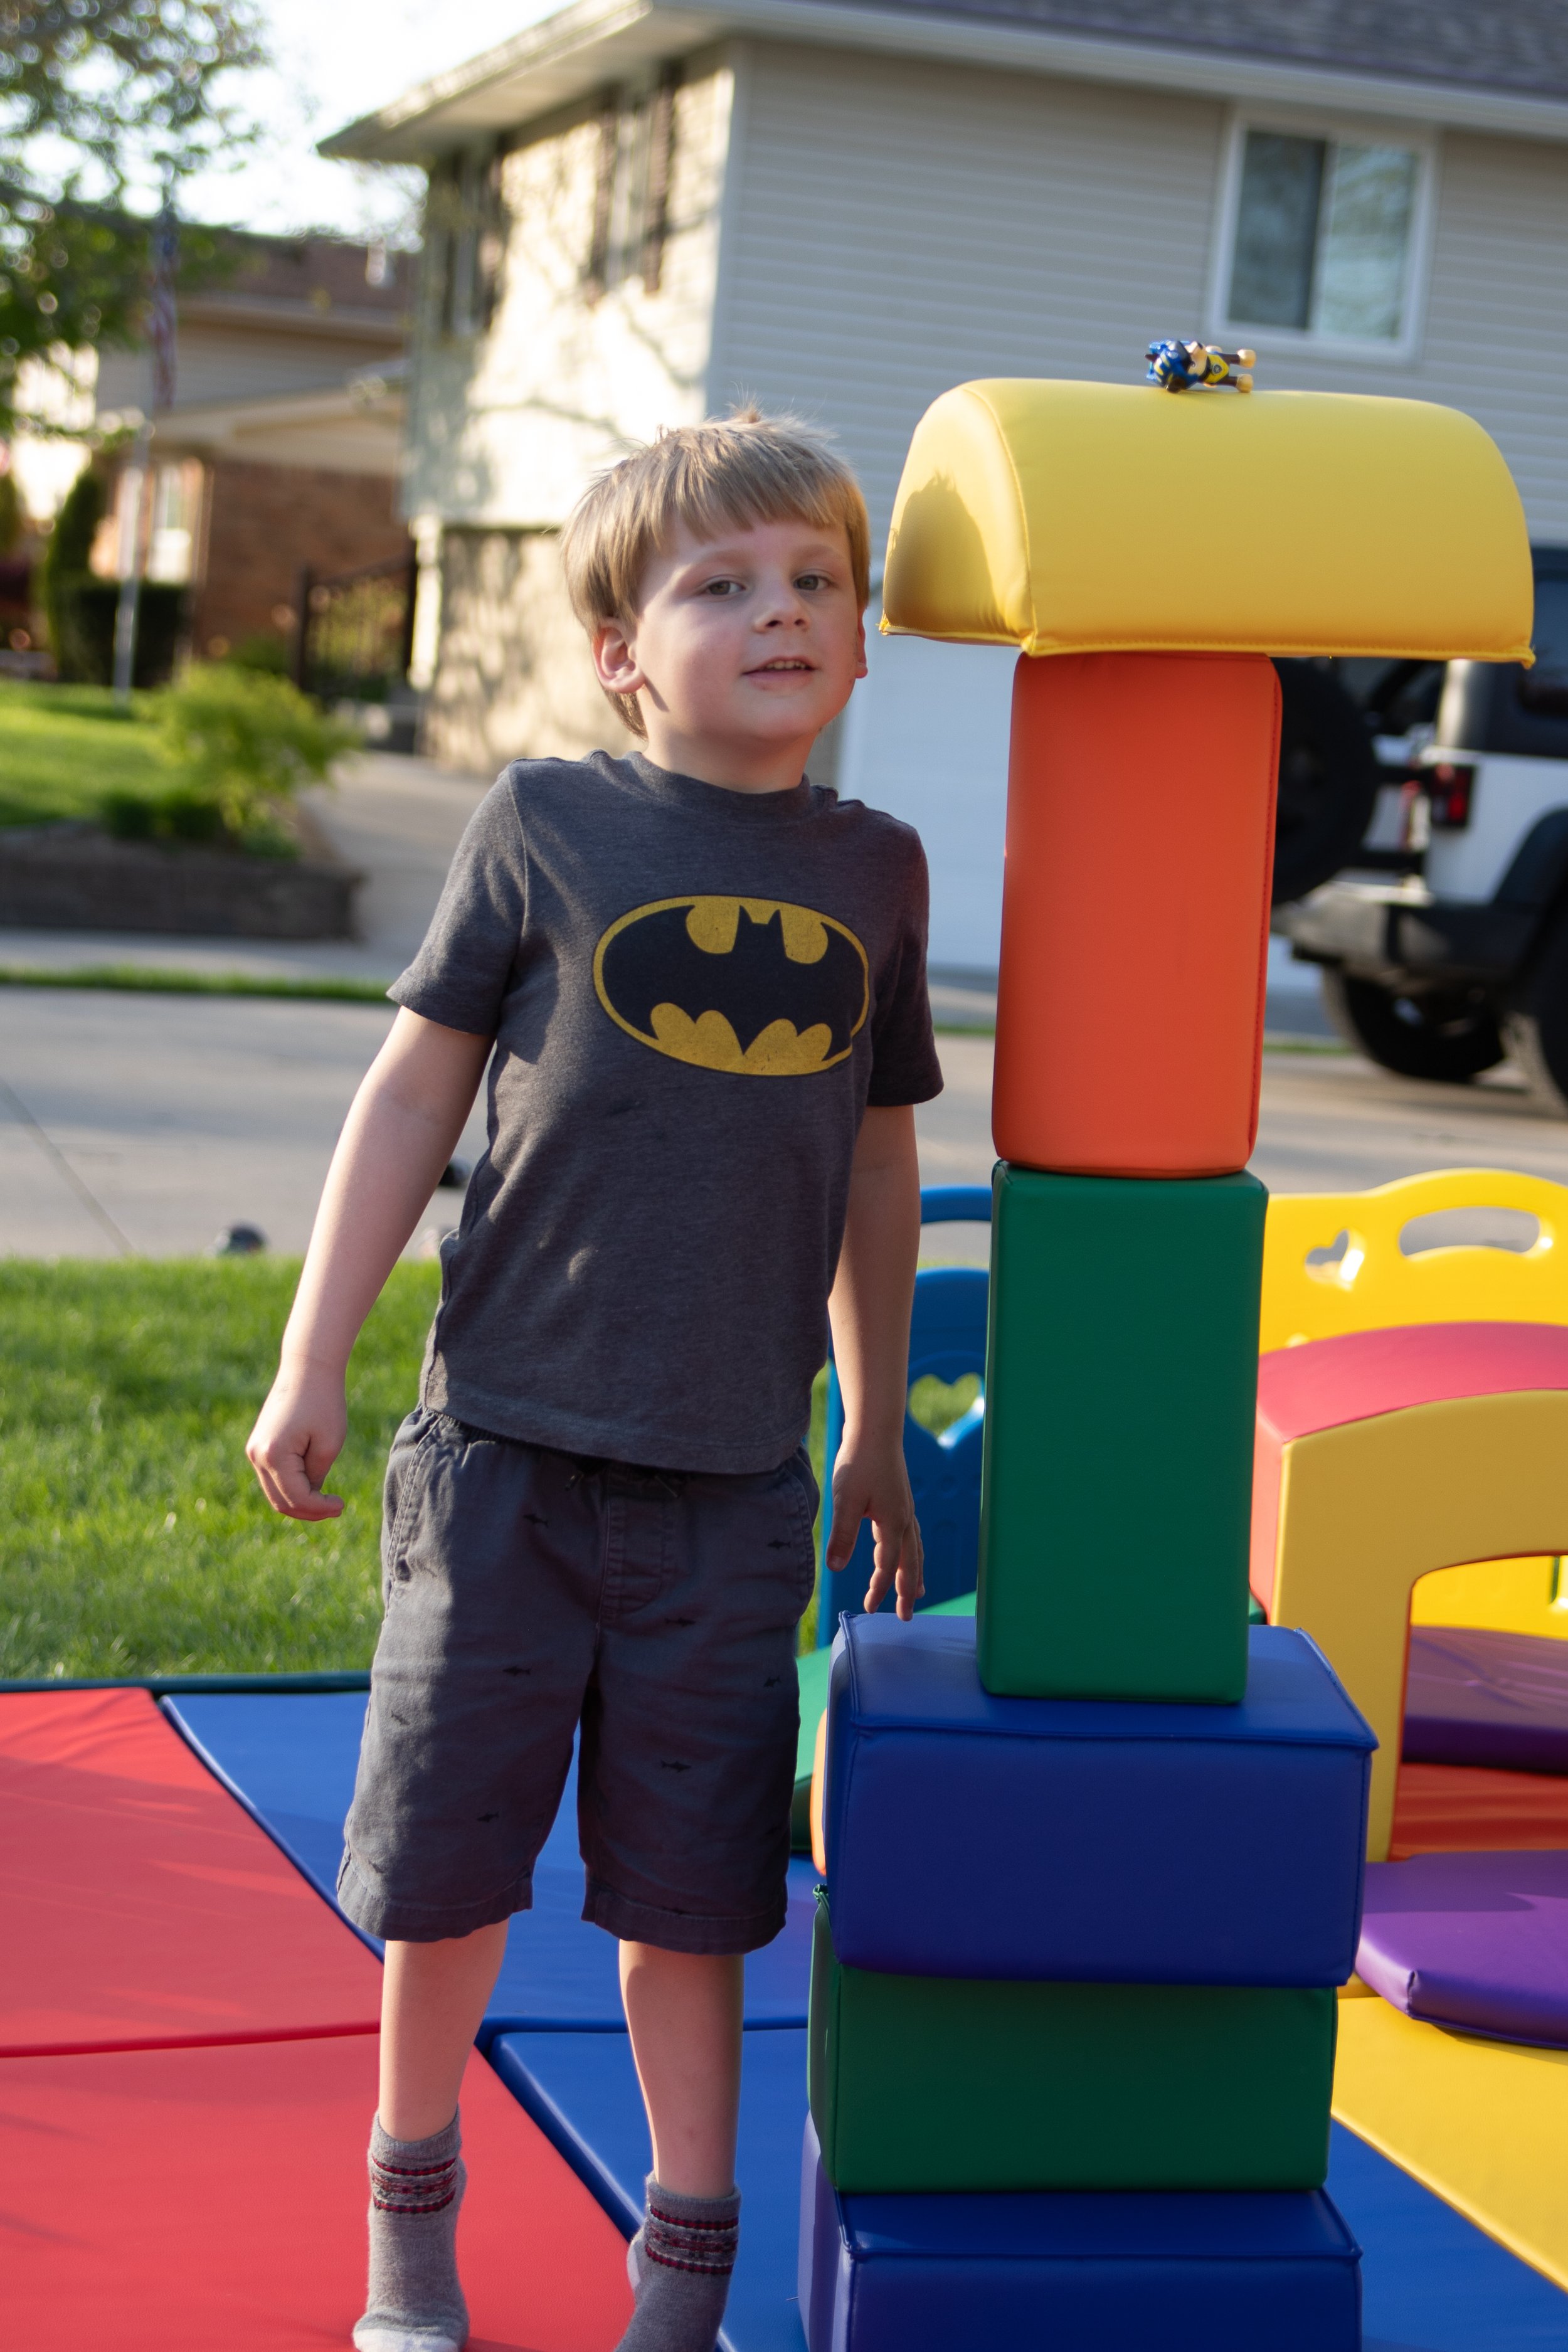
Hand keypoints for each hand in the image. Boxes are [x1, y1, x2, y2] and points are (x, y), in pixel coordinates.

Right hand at [246, 1363, 347, 1520]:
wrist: (307, 1369)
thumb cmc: (324, 1403)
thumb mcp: (329, 1444)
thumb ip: (316, 1476)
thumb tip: (309, 1496)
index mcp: (274, 1455)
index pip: (296, 1498)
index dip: (319, 1508)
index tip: (341, 1506)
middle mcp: (257, 1455)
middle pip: (280, 1501)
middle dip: (308, 1511)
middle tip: (335, 1508)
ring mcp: (254, 1451)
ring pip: (275, 1492)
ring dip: (299, 1501)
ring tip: (327, 1501)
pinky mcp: (258, 1445)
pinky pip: (273, 1478)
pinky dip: (292, 1487)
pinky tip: (314, 1486)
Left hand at [825, 1437, 924, 1621]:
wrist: (875, 1428)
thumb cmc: (859, 1461)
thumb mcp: (845, 1499)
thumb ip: (842, 1534)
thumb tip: (835, 1567)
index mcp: (892, 1523)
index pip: (887, 1566)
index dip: (878, 1589)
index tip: (867, 1608)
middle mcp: (904, 1518)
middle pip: (909, 1563)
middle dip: (907, 1590)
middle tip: (905, 1616)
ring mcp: (904, 1508)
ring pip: (914, 1549)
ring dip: (914, 1572)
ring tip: (916, 1591)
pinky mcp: (899, 1498)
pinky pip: (910, 1534)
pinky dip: (910, 1551)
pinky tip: (903, 1551)